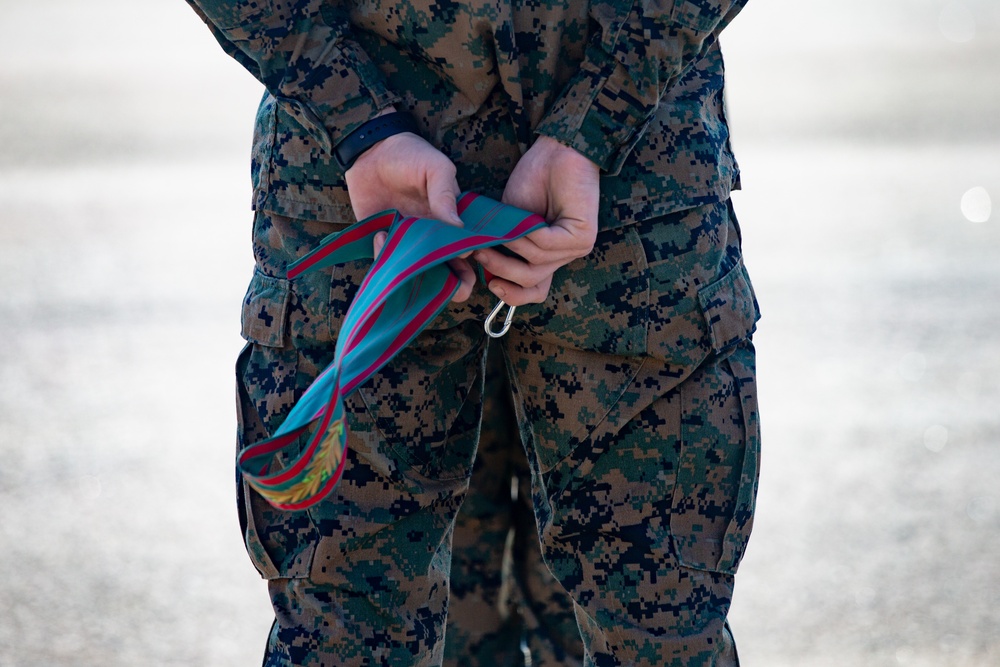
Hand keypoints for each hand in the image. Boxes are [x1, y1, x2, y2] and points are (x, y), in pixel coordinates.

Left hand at [345, 124, 473, 301]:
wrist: (371, 151)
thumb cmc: (411, 155)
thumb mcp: (436, 168)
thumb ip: (446, 195)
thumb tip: (459, 228)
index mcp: (452, 224)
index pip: (469, 255)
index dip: (469, 265)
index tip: (462, 256)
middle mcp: (433, 240)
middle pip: (447, 277)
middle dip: (448, 287)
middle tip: (437, 279)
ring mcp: (408, 244)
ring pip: (416, 277)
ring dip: (410, 273)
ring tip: (400, 245)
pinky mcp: (383, 243)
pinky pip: (386, 264)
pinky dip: (384, 259)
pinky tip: (381, 235)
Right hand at [475, 135, 599, 305]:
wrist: (557, 150)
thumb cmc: (535, 179)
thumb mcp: (508, 220)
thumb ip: (501, 246)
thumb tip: (483, 274)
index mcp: (548, 255)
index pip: (534, 291)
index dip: (512, 295)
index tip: (490, 285)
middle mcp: (564, 256)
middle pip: (531, 282)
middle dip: (501, 270)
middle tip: (479, 254)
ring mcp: (575, 248)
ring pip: (535, 265)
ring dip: (511, 249)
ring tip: (496, 233)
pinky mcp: (582, 237)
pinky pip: (546, 246)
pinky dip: (527, 235)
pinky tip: (520, 222)